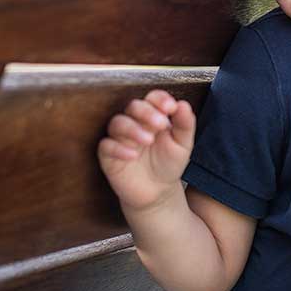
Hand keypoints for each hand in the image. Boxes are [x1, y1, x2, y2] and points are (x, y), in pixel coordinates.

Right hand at [97, 89, 195, 212]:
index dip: (160, 99)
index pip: (152, 98)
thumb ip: (184, 124)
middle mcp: (134, 122)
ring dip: (132, 129)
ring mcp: (120, 138)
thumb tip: (184, 105)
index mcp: (153, 115)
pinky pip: (106, 146)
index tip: (171, 107)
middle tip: (161, 124)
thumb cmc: (168, 163)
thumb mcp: (183, 145)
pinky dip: (118, 149)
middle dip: (147, 112)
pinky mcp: (108, 155)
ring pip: (117, 123)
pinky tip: (132, 155)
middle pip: (133, 106)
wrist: (157, 192)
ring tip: (148, 140)